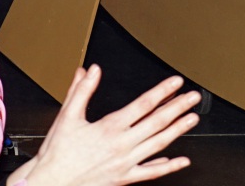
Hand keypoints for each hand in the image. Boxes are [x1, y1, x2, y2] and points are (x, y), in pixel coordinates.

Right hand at [7, 66, 196, 185]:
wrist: (50, 182)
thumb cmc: (58, 151)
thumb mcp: (67, 116)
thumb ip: (81, 90)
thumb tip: (90, 70)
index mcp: (109, 127)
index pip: (143, 104)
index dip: (162, 92)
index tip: (176, 82)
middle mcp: (121, 144)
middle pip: (156, 122)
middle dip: (178, 108)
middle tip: (194, 98)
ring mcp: (125, 163)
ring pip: (158, 145)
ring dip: (177, 131)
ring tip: (192, 119)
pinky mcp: (124, 179)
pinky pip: (150, 173)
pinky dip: (167, 166)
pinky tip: (181, 161)